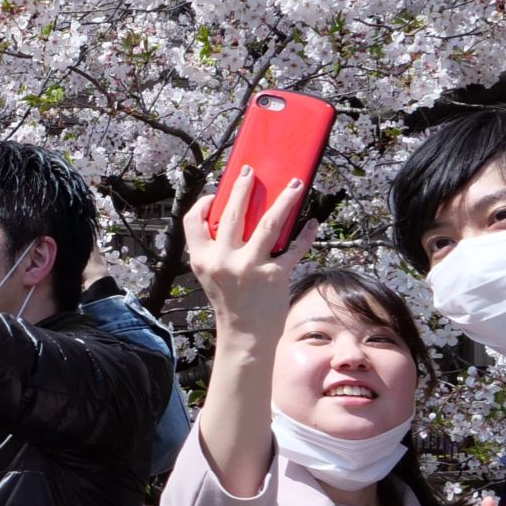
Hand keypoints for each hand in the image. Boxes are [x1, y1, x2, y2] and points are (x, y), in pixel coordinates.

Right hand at [184, 165, 317, 334]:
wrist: (244, 334)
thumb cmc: (228, 301)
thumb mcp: (209, 274)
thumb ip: (214, 249)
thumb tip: (230, 219)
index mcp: (202, 258)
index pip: (193, 222)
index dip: (203, 204)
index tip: (218, 193)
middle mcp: (224, 260)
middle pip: (233, 214)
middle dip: (244, 187)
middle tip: (252, 171)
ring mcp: (250, 267)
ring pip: (268, 224)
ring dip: (284, 200)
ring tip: (294, 184)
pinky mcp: (275, 275)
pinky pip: (293, 248)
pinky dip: (305, 234)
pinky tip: (312, 223)